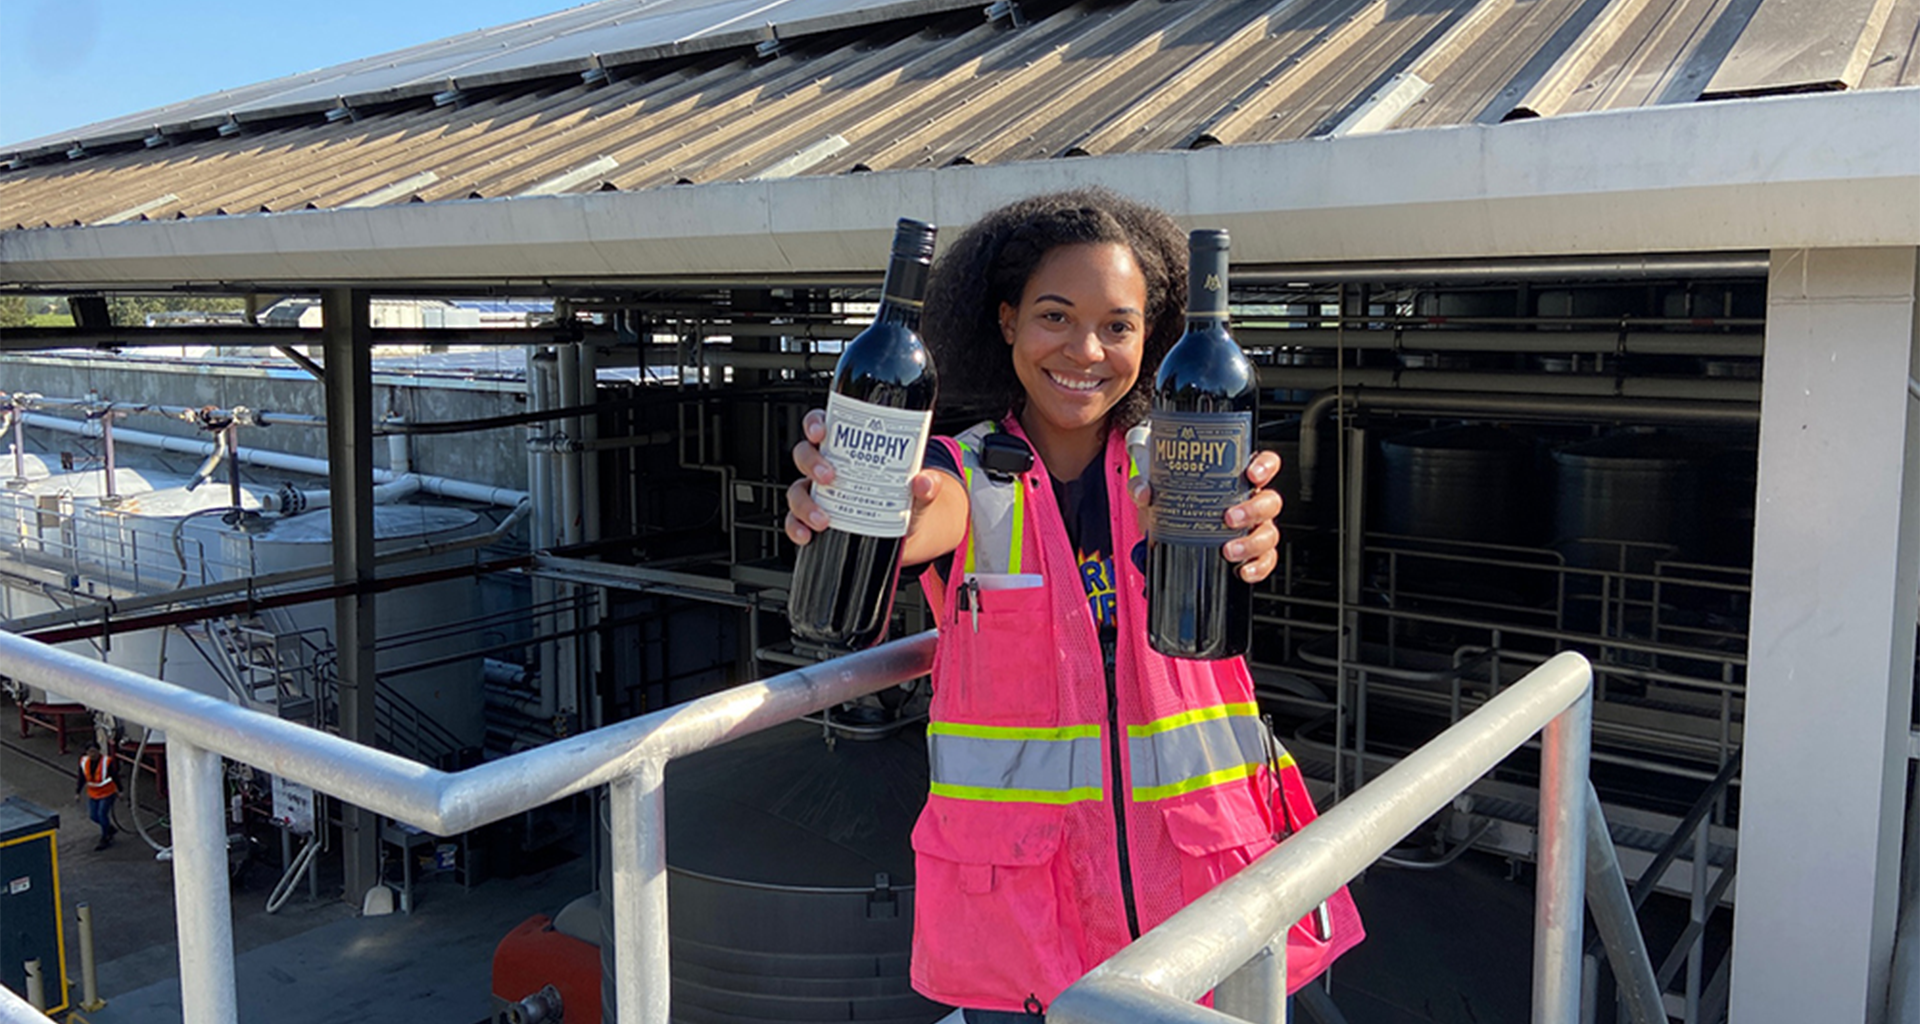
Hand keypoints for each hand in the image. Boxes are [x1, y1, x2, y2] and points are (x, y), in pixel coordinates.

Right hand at [782, 409, 948, 545]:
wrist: (908, 533)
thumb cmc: (906, 499)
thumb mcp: (919, 491)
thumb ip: (925, 486)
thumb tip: (924, 482)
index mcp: (849, 448)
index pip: (824, 425)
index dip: (815, 423)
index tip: (822, 431)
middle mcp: (828, 466)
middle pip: (804, 454)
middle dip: (811, 462)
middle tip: (830, 476)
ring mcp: (821, 494)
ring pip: (797, 489)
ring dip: (804, 503)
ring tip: (824, 519)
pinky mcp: (816, 518)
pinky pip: (795, 520)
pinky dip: (796, 528)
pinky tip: (807, 536)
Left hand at [1131, 449, 1284, 583]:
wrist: (1166, 536)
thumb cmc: (1176, 504)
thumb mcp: (1160, 491)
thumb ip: (1145, 485)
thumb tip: (1144, 491)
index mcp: (1237, 479)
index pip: (1265, 464)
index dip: (1265, 466)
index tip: (1251, 474)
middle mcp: (1250, 502)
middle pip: (1270, 502)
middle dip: (1253, 510)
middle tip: (1229, 517)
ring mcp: (1253, 528)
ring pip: (1269, 533)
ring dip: (1251, 542)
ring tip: (1229, 549)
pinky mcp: (1250, 553)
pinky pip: (1265, 561)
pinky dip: (1257, 567)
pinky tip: (1242, 570)